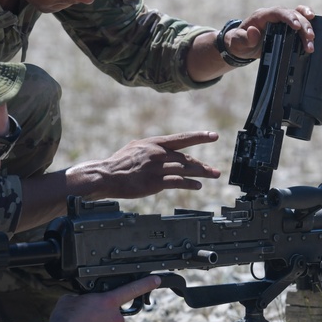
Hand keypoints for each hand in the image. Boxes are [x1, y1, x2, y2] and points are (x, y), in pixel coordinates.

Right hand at [37, 275, 161, 321]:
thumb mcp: (71, 299)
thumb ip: (83, 298)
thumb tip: (83, 302)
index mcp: (107, 301)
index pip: (132, 289)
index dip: (146, 283)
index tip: (156, 280)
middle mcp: (115, 318)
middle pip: (113, 314)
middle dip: (103, 316)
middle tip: (86, 320)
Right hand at [71, 131, 220, 200]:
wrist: (106, 175)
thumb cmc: (118, 163)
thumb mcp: (135, 147)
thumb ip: (152, 148)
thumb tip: (164, 148)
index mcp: (154, 143)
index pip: (181, 138)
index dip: (199, 137)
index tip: (213, 136)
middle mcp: (158, 153)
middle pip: (186, 158)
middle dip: (202, 165)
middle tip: (215, 170)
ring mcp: (157, 168)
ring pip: (184, 169)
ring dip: (200, 173)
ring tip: (212, 176)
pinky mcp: (154, 182)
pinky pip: (177, 182)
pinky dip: (189, 184)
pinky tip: (197, 186)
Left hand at [225, 5, 314, 59]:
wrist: (242, 46)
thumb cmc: (239, 42)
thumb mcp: (238, 42)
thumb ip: (244, 38)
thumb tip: (253, 31)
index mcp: (262, 16)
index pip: (278, 12)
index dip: (288, 17)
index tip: (296, 26)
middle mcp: (274, 15)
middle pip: (292, 14)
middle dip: (303, 25)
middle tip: (309, 39)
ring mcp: (282, 20)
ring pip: (299, 17)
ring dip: (308, 28)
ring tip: (311, 42)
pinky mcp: (287, 26)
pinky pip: (300, 20)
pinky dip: (309, 24)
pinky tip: (315, 32)